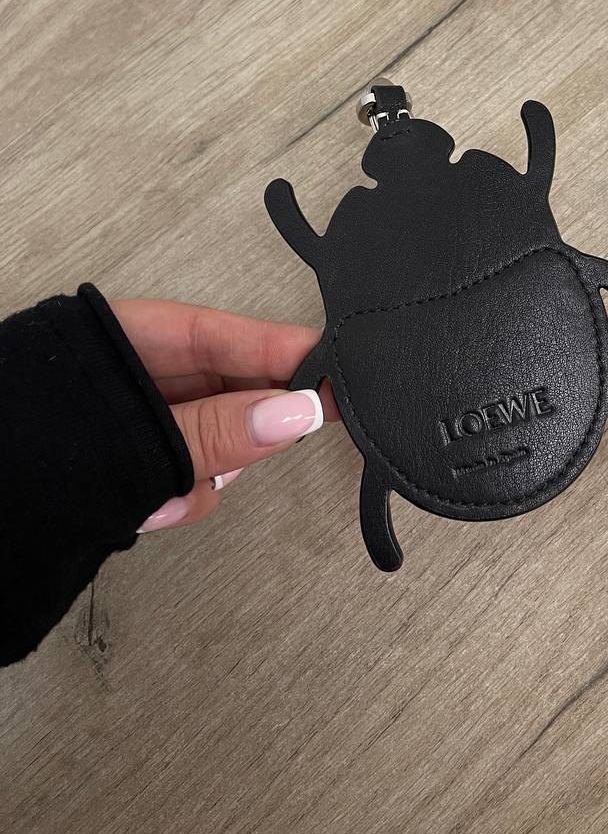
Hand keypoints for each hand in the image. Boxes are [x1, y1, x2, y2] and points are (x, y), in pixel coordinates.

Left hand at [113, 298, 337, 531]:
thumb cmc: (19, 465)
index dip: (286, 351)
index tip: (339, 374)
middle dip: (244, 426)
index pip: (228, 333)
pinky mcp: (134, 465)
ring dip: (206, 473)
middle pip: (228, 388)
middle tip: (278, 441)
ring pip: (213, 437)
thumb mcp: (130, 440)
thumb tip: (292, 414)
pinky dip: (182, 496)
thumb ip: (215, 429)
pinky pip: (188, 474)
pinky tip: (155, 511)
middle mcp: (139, 374)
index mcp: (129, 337)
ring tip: (173, 495)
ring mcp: (137, 423)